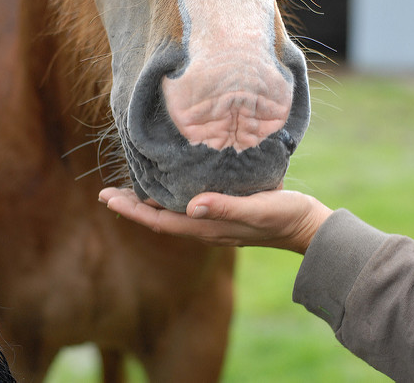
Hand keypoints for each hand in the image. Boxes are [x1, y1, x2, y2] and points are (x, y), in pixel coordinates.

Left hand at [98, 188, 332, 253]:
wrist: (306, 226)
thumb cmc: (283, 216)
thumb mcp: (256, 209)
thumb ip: (225, 208)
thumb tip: (191, 207)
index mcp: (207, 228)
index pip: (160, 220)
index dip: (132, 210)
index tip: (108, 197)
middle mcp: (206, 228)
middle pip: (160, 218)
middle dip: (132, 206)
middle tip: (107, 192)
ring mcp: (214, 223)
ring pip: (172, 213)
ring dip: (148, 202)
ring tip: (129, 189)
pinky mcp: (224, 214)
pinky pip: (188, 208)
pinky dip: (170, 197)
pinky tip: (170, 185)